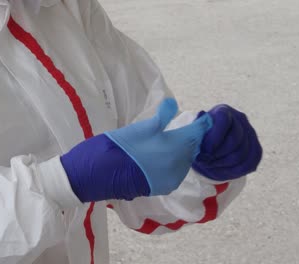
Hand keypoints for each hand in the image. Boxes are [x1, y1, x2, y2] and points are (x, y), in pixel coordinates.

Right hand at [61, 98, 212, 201]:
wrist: (94, 176)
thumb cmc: (116, 148)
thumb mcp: (139, 128)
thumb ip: (161, 117)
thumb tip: (174, 103)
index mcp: (175, 149)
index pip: (196, 134)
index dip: (201, 124)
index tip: (204, 116)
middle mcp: (177, 167)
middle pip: (192, 148)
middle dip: (192, 136)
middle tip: (190, 124)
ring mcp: (170, 180)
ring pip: (184, 160)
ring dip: (182, 149)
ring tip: (175, 137)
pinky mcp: (161, 187)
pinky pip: (175, 170)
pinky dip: (174, 160)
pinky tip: (165, 153)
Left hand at [192, 104, 262, 180]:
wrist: (211, 148)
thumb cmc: (201, 139)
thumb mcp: (194, 133)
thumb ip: (197, 128)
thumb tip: (201, 115)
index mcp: (223, 111)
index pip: (224, 120)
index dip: (214, 138)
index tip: (204, 151)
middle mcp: (240, 119)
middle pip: (234, 140)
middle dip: (217, 154)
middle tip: (205, 161)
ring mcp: (250, 134)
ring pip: (240, 154)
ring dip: (222, 164)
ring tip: (210, 165)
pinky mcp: (256, 149)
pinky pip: (248, 164)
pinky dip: (233, 171)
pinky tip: (221, 170)